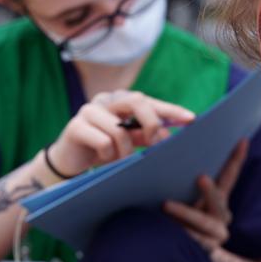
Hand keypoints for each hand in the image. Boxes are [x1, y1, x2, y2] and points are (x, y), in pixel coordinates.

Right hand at [47, 90, 194, 177]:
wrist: (69, 161)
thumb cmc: (102, 148)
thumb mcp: (129, 142)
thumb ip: (146, 135)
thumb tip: (168, 137)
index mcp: (120, 100)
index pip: (150, 100)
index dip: (171, 110)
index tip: (191, 119)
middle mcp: (106, 100)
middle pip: (137, 101)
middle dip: (152, 123)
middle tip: (155, 143)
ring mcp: (89, 110)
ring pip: (119, 128)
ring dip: (125, 149)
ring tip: (119, 159)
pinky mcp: (75, 126)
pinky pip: (103, 141)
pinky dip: (108, 154)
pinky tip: (102, 158)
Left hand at [164, 139, 249, 251]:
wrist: (170, 252)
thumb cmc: (171, 214)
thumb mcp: (177, 193)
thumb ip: (174, 174)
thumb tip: (160, 140)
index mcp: (217, 198)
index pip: (229, 175)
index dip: (236, 158)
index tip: (242, 140)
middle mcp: (222, 215)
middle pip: (218, 200)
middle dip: (210, 190)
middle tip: (201, 177)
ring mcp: (216, 234)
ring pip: (204, 221)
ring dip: (185, 212)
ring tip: (165, 205)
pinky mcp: (206, 250)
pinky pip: (193, 240)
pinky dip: (180, 232)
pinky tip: (167, 228)